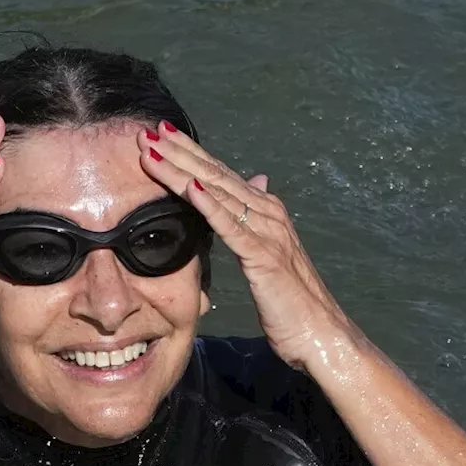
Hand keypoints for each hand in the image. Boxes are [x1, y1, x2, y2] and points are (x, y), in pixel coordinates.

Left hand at [136, 121, 349, 366]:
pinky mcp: (264, 256)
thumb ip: (257, 218)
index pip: (219, 175)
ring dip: (182, 170)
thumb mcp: (269, 252)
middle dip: (178, 153)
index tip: (158, 136)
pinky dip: (210, 204)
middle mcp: (268, 212)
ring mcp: (268, 231)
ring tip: (153, 151)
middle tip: (146, 132)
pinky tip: (190, 187)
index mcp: (265, 211)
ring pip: (218, 192)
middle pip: (214, 175)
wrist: (319, 333)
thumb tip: (257, 180)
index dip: (188, 154)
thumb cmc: (290, 300)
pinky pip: (231, 225)